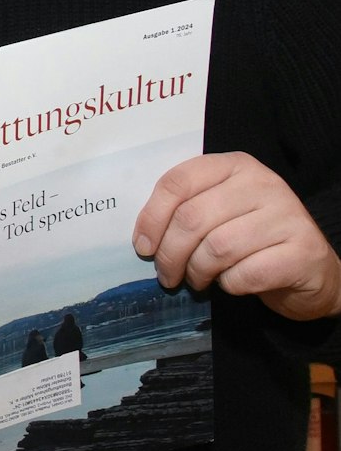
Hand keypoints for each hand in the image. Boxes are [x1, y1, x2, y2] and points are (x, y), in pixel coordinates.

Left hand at [134, 151, 340, 320]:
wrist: (309, 268)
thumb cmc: (251, 238)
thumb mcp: (218, 212)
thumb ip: (185, 211)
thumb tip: (142, 240)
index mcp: (235, 165)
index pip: (178, 182)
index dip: (152, 217)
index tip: (142, 246)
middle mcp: (264, 183)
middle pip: (192, 218)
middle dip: (170, 254)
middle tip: (166, 274)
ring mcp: (288, 215)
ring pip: (217, 248)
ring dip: (197, 272)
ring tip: (197, 280)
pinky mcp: (303, 251)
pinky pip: (246, 274)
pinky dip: (229, 285)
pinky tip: (231, 283)